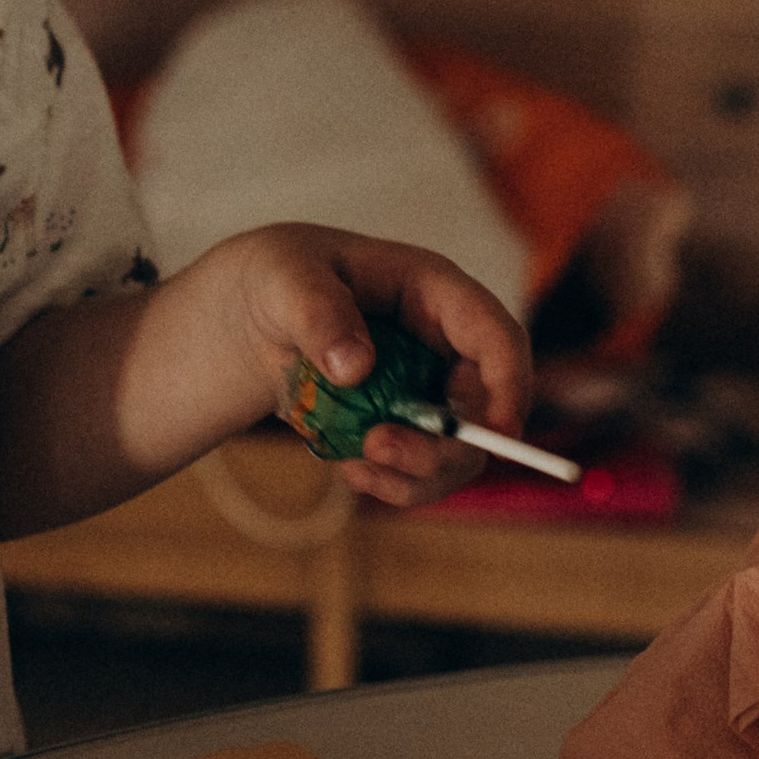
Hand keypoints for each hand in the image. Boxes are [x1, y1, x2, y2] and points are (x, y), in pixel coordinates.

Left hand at [219, 222, 532, 510]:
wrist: (248, 316)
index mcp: (434, 292)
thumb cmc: (276, 277)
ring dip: (417, 474)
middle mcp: (444, 344)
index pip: (497, 336)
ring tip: (356, 466)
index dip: (510, 384)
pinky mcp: (403, 426)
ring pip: (458, 451)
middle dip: (448, 446)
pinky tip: (347, 468)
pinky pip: (420, 470)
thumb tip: (356, 368)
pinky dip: (391, 482)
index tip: (498, 432)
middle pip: (487, 408)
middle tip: (379, 449)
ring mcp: (426, 390)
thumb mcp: (284, 280)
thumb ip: (318, 315)